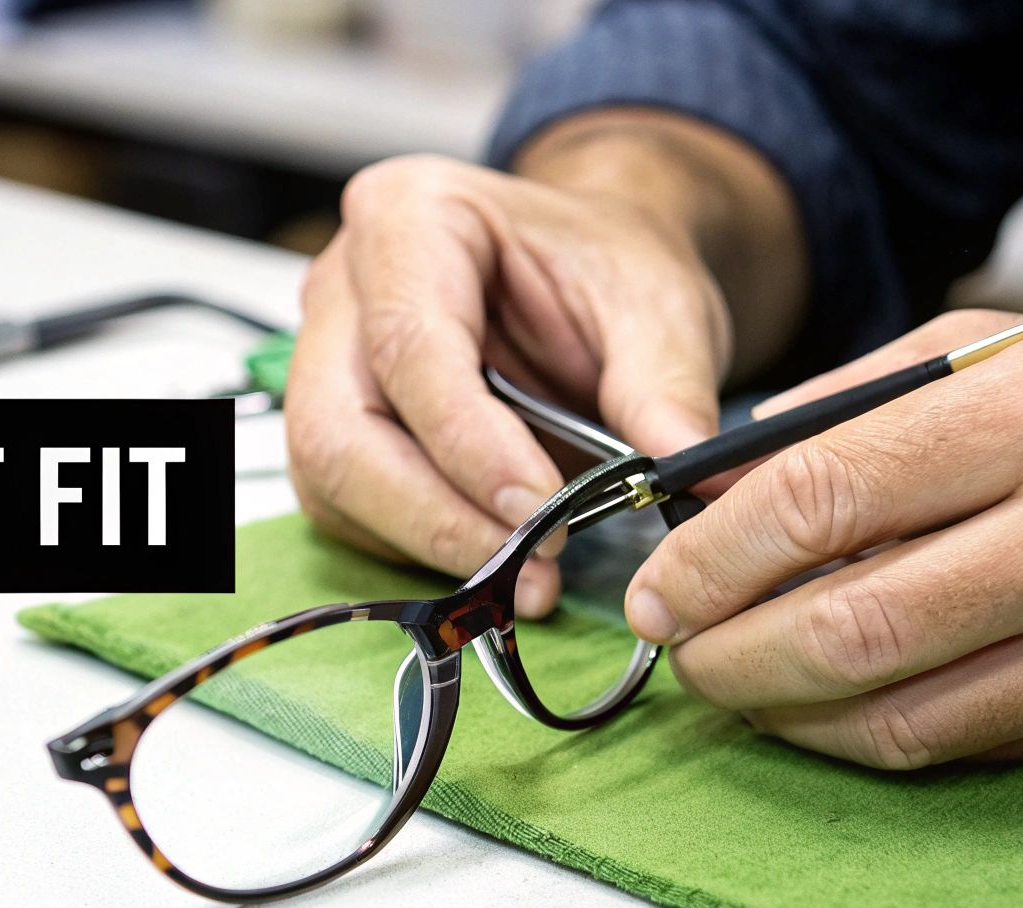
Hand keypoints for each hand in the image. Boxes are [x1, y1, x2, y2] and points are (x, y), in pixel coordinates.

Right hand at [287, 113, 804, 616]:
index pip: (409, 346)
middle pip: (338, 429)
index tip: (540, 511)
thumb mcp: (658, 307)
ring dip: (426, 542)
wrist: (586, 275)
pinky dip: (420, 545)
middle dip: (431, 515)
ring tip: (528, 575)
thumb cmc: (603, 266)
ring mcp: (324, 361)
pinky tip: (496, 555)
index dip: (468, 445)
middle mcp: (343, 288)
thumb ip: (666, 389)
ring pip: (332, 480)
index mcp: (410, 217)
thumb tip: (697, 479)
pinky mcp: (333, 427)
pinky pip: (349, 508)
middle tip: (529, 566)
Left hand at [626, 307, 1022, 766]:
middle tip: (681, 647)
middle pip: (848, 629)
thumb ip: (844, 409)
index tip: (658, 588)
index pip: (820, 500)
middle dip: (728, 655)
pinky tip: (829, 702)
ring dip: (785, 714)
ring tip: (737, 681)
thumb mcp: (993, 348)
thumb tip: (710, 482)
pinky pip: (967, 746)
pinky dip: (872, 734)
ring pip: (901, 717)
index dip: (711, 559)